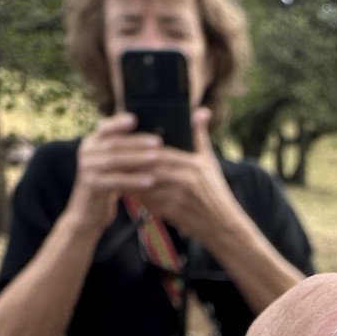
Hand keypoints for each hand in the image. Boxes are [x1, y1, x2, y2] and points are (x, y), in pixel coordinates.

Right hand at [68, 112, 163, 233]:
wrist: (88, 215)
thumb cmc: (107, 188)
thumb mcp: (113, 167)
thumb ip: (122, 152)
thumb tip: (150, 139)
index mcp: (91, 144)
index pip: (104, 128)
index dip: (118, 122)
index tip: (135, 119)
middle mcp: (86, 152)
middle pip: (114, 144)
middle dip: (137, 142)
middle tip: (159, 142)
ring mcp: (87, 168)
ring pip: (115, 160)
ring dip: (138, 159)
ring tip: (158, 158)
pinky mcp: (92, 185)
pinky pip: (116, 180)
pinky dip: (134, 180)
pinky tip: (150, 181)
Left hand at [127, 107, 242, 242]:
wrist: (223, 225)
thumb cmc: (216, 192)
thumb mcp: (210, 162)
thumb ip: (200, 136)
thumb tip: (202, 111)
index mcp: (193, 164)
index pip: (160, 152)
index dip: (140, 148)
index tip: (124, 143)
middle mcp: (185, 180)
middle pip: (149, 168)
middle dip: (131, 164)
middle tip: (113, 158)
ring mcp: (179, 197)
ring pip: (146, 186)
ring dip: (131, 180)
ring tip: (115, 173)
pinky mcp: (174, 213)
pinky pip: (150, 202)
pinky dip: (138, 197)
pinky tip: (128, 191)